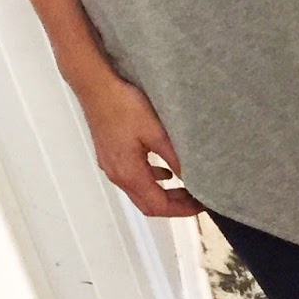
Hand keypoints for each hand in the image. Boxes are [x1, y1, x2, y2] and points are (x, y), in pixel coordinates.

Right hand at [74, 67, 204, 217]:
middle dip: (174, 206)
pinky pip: (133, 177)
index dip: (182, 210)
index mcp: (129, 173)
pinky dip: (152, 180)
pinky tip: (164, 171)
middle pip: (148, 204)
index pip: (158, 206)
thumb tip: (192, 178)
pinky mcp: (111, 155)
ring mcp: (112, 166)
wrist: (97, 88)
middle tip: (196, 200)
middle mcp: (118, 175)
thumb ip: (174, 159)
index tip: (201, 206)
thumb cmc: (123, 106)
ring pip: (140, 192)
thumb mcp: (157, 133)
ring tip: (186, 188)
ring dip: (163, 194)